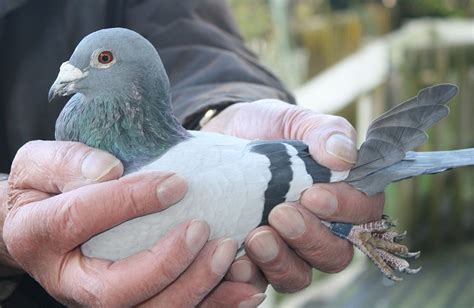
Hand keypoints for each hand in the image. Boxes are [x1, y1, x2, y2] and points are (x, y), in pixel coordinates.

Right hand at [2, 141, 262, 305]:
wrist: (44, 220)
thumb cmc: (45, 187)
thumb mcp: (40, 164)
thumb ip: (67, 162)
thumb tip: (111, 170)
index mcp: (38, 236)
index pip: (78, 221)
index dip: (127, 202)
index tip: (175, 183)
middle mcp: (69, 281)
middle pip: (115, 293)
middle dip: (166, 264)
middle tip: (203, 229)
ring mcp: (101, 298)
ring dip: (196, 290)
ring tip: (231, 256)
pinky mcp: (132, 300)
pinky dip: (212, 305)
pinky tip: (245, 289)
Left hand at [203, 99, 383, 291]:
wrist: (220, 136)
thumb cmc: (265, 128)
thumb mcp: (292, 119)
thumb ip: (322, 131)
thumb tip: (345, 156)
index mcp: (340, 194)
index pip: (364, 213)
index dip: (346, 209)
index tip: (314, 194)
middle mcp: (319, 228)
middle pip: (334, 254)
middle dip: (310, 238)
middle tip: (280, 214)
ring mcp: (286, 248)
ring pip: (299, 275)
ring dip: (281, 261)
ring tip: (257, 237)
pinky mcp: (254, 259)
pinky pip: (259, 282)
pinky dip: (250, 276)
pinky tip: (236, 260)